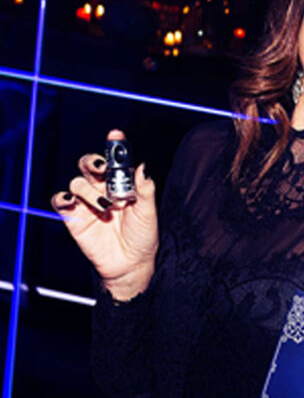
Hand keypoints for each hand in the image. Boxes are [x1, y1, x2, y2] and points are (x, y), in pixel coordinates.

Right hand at [51, 130, 157, 300]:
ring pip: (77, 182)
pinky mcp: (74, 217)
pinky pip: (61, 200)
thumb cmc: (143, 236)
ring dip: (90, 191)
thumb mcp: (148, 212)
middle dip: (94, 162)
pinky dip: (64, 197)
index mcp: (121, 183)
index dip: (114, 146)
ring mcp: (87, 202)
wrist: (131, 263)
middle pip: (89, 164)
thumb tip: (143, 166)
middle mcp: (102, 188)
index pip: (114, 160)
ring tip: (107, 206)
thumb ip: (145, 189)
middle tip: (103, 169)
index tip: (115, 134)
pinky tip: (74, 203)